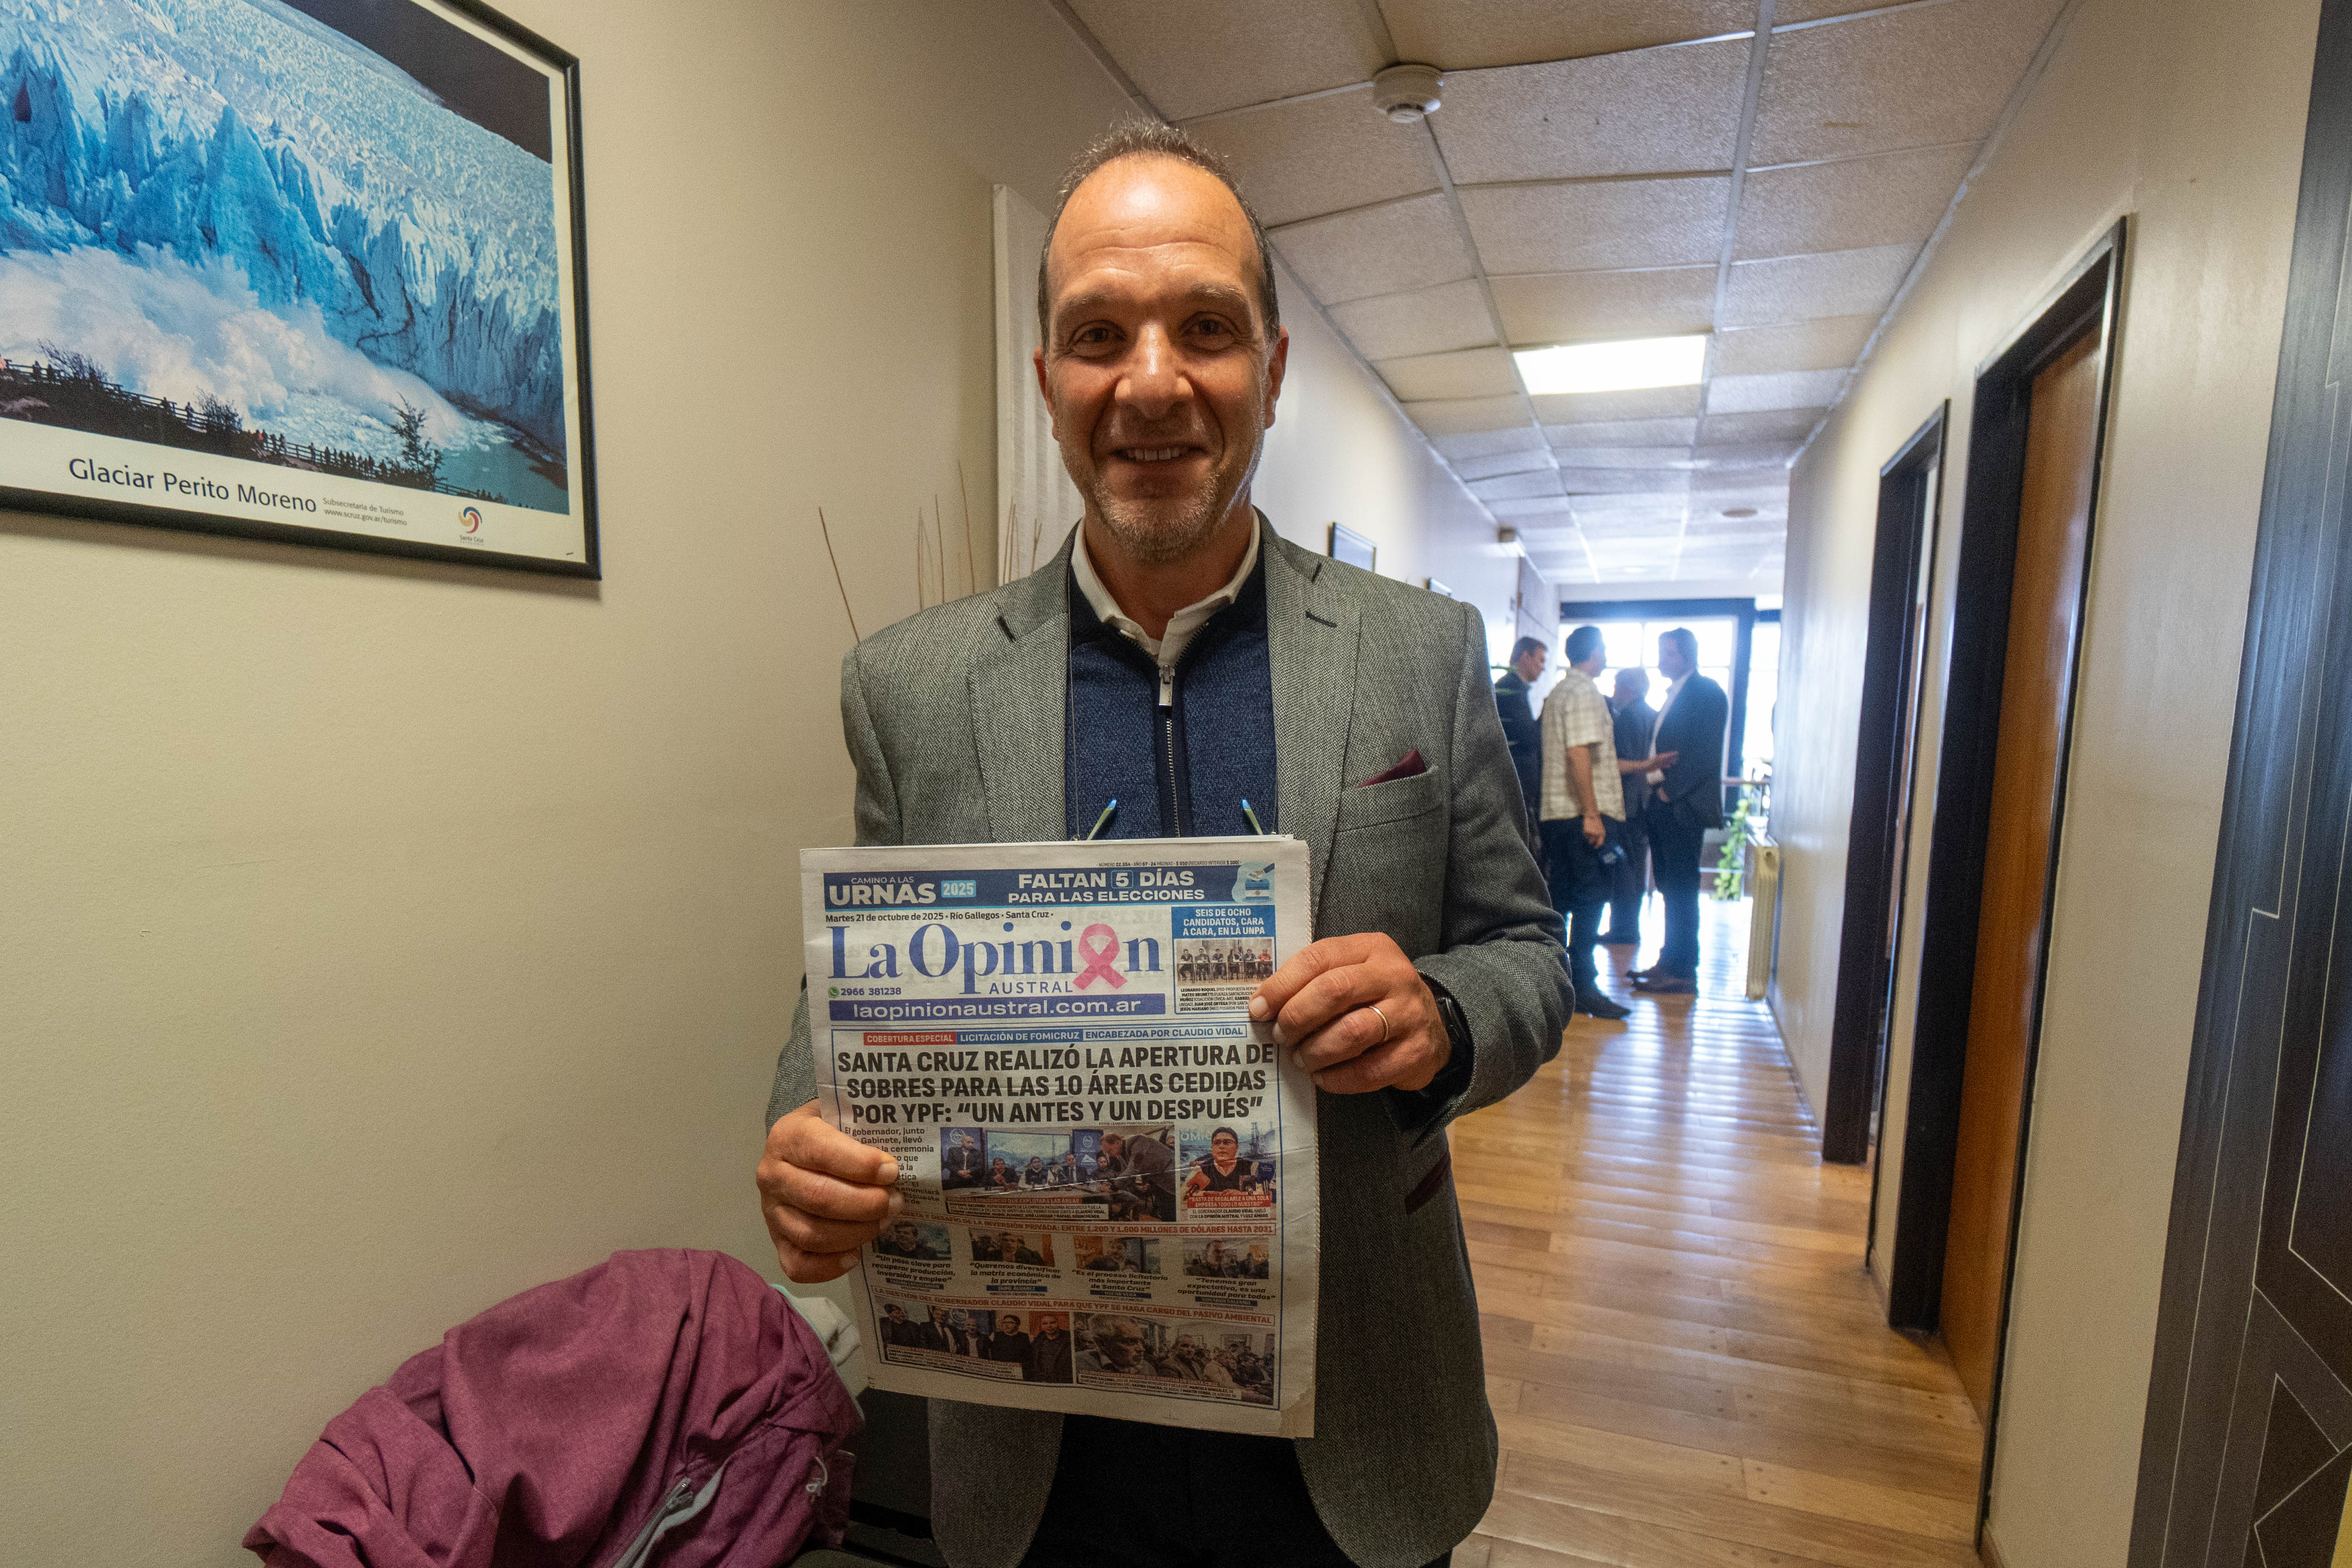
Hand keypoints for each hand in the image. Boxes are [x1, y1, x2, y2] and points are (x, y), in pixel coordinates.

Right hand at [756, 1100, 901, 1281]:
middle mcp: (772, 1175)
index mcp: (788, 1136)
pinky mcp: (777, 1242)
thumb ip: (867, 1128)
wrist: (802, 1150)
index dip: (860, 1164)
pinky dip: (829, 1267)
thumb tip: (908, 1152)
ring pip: (812, 1234)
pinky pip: (798, 1265)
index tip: (892, 1171)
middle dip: (865, 1204)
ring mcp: (771, 1212)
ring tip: (884, 1221)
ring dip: (856, 1233)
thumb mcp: (845, 1116)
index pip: (821, 1151)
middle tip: (895, 1201)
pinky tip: (856, 1255)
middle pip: (818, 1198)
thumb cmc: (833, 1132)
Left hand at [1248, 931, 1448, 1092]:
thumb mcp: (1351, 973)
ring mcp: (1410, 1014)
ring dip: (1315, 1051)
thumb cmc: (1375, 997)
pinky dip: (1338, 1078)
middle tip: (1280, 1037)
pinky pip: (1369, 1070)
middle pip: (1335, 990)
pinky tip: (1323, 1078)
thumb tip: (1261, 1005)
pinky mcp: (1417, 1051)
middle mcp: (1395, 976)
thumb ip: (1313, 980)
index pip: (1319, 957)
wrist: (1433, 1026)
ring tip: (1300, 1059)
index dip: (1282, 985)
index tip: (1258, 1009)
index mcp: (1372, 948)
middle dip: (1297, 1017)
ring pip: (1352, 1033)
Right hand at [1582, 813, 1605, 847]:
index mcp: (1602, 834)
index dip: (1597, 846)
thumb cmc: (1597, 822)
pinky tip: (1587, 828)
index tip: (1595, 847)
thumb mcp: (1601, 829)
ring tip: (1589, 830)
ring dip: (1588, 836)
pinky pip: (1585, 835)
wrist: (1592, 815)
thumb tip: (1597, 843)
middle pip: (1592, 841)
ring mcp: (1592, 833)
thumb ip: (1600, 836)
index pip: (1600, 843)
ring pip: (1588, 838)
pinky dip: (1585, 833)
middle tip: (1590, 839)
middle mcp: (1597, 834)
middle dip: (1591, 841)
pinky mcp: (1587, 831)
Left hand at [1650, 750, 1678, 770]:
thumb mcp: (1655, 760)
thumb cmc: (1649, 763)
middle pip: (1667, 758)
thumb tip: (1667, 756)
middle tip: (1677, 758)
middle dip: (1672, 758)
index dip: (1672, 754)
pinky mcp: (1657, 766)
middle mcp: (1659, 759)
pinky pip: (1663, 766)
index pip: (1667, 755)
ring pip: (1666, 762)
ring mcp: (1658, 763)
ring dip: (1670, 761)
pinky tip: (1669, 766)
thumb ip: (1661, 758)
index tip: (1676, 753)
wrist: (1644, 767)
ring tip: (1675, 762)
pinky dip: (1666, 766)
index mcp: (1659, 757)